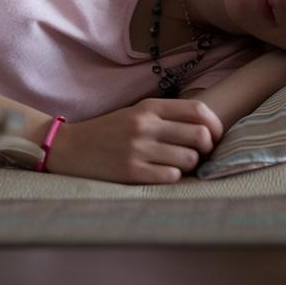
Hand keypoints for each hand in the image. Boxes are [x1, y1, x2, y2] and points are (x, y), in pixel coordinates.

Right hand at [45, 98, 223, 183]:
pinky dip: (172, 177)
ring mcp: (138, 149)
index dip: (215, 125)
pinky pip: (171, 176)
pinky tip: (162, 174)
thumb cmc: (109, 131)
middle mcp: (145, 125)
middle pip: (200, 135)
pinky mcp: (131, 172)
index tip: (214, 136)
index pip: (198, 110)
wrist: (70, 147)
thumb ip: (166, 117)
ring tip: (175, 164)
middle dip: (207, 147)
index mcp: (149, 107)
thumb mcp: (136, 113)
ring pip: (189, 159)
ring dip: (189, 165)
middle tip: (199, 153)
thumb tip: (206, 129)